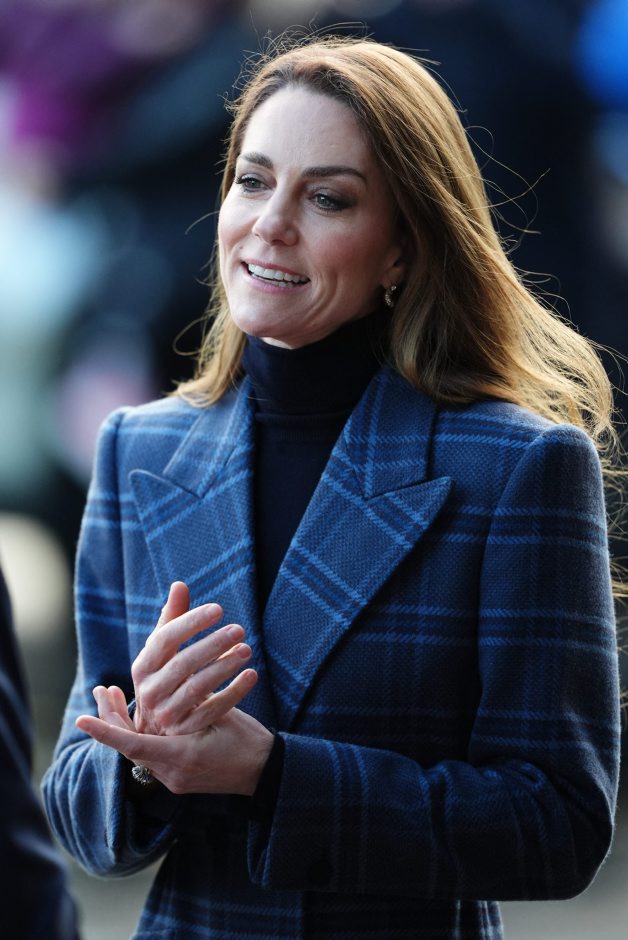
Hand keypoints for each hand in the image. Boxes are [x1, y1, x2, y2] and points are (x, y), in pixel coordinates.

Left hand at [76, 701, 273, 795]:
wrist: (267, 773)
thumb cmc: (249, 741)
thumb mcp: (223, 713)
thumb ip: (197, 698)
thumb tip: (174, 672)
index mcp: (180, 757)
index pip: (132, 745)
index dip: (107, 732)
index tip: (82, 719)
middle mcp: (171, 773)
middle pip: (129, 748)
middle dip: (111, 721)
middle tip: (101, 691)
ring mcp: (175, 780)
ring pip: (139, 752)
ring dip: (125, 727)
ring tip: (115, 698)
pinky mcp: (180, 779)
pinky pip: (152, 757)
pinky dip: (142, 737)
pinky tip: (141, 719)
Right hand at [135, 581, 256, 734]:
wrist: (158, 730)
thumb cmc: (165, 677)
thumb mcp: (163, 652)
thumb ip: (173, 619)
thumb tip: (179, 585)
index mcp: (143, 666)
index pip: (165, 639)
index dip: (191, 622)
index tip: (218, 609)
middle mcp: (149, 691)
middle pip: (183, 663)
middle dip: (212, 644)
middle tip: (239, 629)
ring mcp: (166, 714)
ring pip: (197, 688)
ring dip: (224, 667)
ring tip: (247, 650)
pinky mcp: (186, 732)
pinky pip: (212, 711)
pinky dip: (234, 693)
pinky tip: (252, 675)